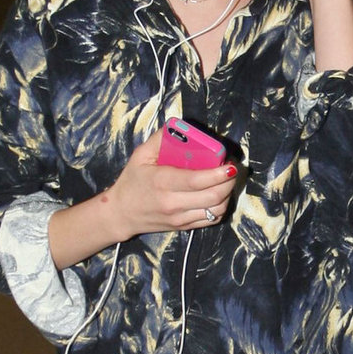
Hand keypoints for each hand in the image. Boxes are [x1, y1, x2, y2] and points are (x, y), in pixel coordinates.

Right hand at [48, 132, 239, 267]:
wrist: (121, 213)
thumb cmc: (132, 181)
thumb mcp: (140, 156)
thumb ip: (160, 139)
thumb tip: (179, 126)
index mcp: (163, 182)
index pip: (198, 180)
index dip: (219, 173)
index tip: (230, 164)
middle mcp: (173, 203)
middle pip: (213, 196)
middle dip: (229, 182)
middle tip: (231, 169)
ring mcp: (180, 218)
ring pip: (216, 210)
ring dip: (227, 195)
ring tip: (225, 181)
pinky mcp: (184, 226)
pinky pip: (211, 220)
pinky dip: (220, 207)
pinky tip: (218, 195)